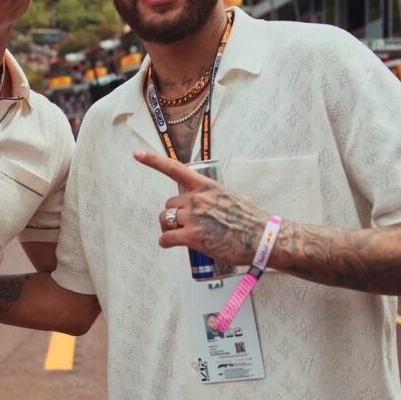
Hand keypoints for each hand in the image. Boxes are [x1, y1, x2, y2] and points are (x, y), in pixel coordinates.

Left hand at [134, 151, 265, 264]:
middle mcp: (197, 199)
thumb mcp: (232, 197)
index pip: (174, 169)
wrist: (262, 239)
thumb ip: (215, 197)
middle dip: (174, 214)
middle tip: (185, 225)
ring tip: (180, 235)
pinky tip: (170, 245)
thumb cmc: (252, 220)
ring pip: (166, 221)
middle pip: (169, 204)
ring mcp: (193, 218)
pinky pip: (167, 238)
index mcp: (206, 186)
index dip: (153, 161)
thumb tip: (209, 205)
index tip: (137, 154)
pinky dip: (165, 242)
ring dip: (169, 228)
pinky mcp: (192, 238)